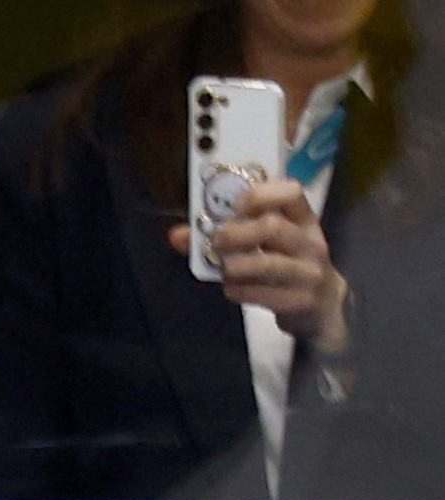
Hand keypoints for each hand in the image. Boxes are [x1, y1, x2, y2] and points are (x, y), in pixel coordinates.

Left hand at [172, 178, 348, 349]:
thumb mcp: (268, 247)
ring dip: (234, 267)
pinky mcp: (300, 301)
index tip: (235, 207)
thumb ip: (227, 237)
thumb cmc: (287, 268)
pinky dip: (238, 291)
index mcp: (304, 220)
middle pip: (273, 227)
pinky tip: (232, 289)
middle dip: (235, 234)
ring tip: (223, 269)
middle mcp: (310, 242)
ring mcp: (308, 273)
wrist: (323, 306)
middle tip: (216, 244)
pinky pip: (262, 294)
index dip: (260, 195)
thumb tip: (177, 235)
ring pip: (268, 264)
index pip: (292, 192)